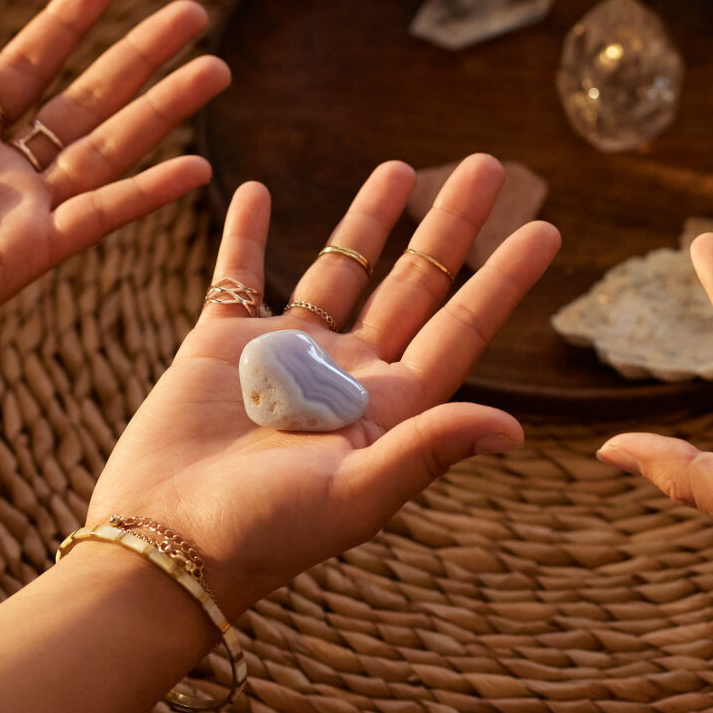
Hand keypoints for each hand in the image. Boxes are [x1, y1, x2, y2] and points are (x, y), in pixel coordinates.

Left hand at [0, 0, 231, 375]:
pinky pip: (101, 213)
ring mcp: (20, 213)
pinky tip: (199, 164)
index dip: (68, 21)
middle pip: (87, 98)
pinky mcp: (30, 252)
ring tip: (216, 65)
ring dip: (164, 107)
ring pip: (110, 146)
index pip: (25, 66)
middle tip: (191, 11)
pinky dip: (150, 190)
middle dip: (139, 55)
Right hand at [87, 155, 559, 611]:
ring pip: (338, 268)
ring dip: (367, 219)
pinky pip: (239, 275)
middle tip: (489, 165)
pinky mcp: (220, 347)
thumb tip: (516, 429)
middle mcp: (345, 374)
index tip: (546, 229)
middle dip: (449, 225)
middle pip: (412, 282)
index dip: (503, 280)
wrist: (166, 546)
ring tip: (400, 168)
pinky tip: (257, 190)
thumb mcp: (358, 493)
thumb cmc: (267, 534)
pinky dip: (247, 233)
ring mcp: (284, 355)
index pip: (460, 327)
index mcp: (389, 408)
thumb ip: (428, 447)